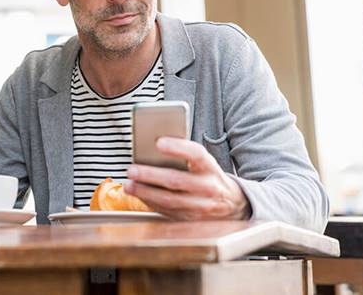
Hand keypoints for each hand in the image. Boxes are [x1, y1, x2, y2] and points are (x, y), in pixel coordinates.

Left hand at [124, 137, 249, 220]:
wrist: (233, 205)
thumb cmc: (209, 176)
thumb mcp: (204, 163)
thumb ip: (184, 155)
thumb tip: (154, 145)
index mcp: (210, 167)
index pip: (196, 154)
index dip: (178, 148)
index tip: (159, 142)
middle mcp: (208, 188)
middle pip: (176, 180)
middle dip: (150, 175)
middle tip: (132, 170)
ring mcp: (200, 207)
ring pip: (169, 200)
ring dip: (145, 192)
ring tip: (129, 185)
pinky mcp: (191, 220)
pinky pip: (167, 212)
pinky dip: (150, 203)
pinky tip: (139, 195)